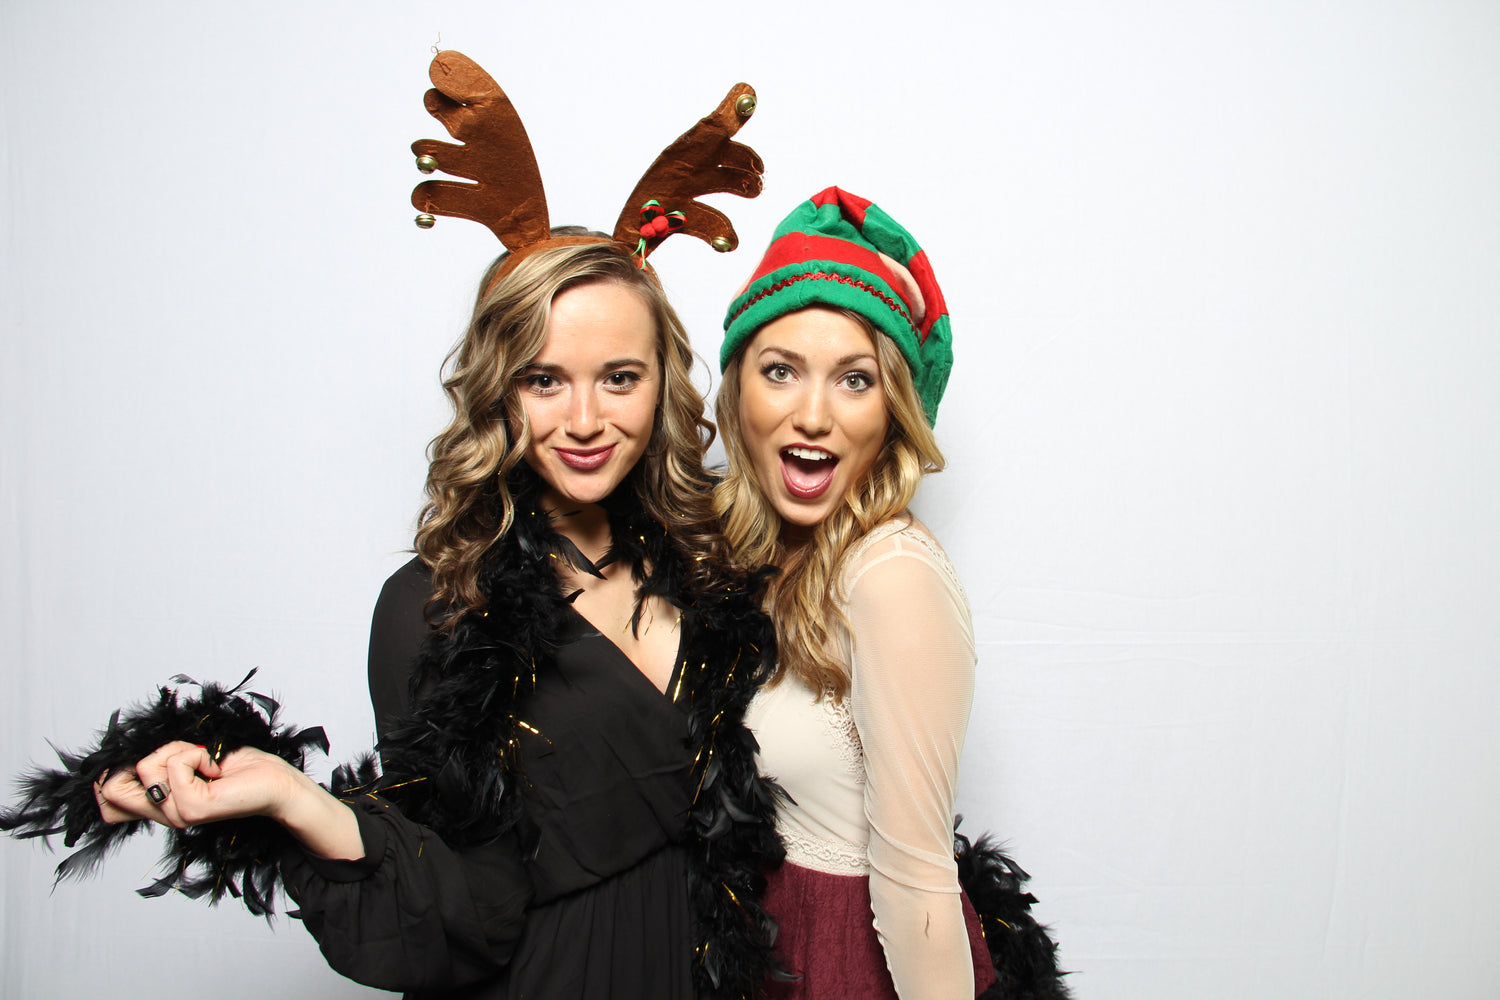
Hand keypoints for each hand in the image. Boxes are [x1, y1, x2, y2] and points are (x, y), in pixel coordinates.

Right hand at [95, 742, 302, 829]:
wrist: (275, 782)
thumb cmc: (238, 768)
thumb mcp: (187, 761)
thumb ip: (157, 766)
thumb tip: (124, 759)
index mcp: (159, 806)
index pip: (108, 805)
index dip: (111, 778)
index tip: (149, 762)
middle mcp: (163, 815)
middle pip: (111, 790)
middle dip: (143, 758)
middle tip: (181, 759)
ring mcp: (175, 814)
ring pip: (146, 767)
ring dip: (178, 751)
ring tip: (206, 763)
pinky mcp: (192, 808)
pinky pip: (176, 765)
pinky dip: (197, 754)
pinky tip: (216, 768)